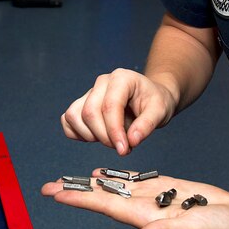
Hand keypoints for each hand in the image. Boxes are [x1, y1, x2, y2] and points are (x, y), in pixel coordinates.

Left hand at [41, 171, 228, 228]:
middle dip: (76, 191)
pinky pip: (134, 182)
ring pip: (116, 188)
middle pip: (103, 197)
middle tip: (48, 186)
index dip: (80, 199)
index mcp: (146, 217)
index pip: (106, 206)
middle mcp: (144, 209)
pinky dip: (117, 175)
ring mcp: (154, 199)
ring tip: (68, 179)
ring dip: (92, 183)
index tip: (56, 194)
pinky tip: (103, 171)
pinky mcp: (166, 188)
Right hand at [60, 69, 176, 155]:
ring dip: (90, 135)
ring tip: (110, 140)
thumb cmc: (154, 101)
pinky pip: (68, 120)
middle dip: (104, 136)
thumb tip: (131, 140)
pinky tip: (96, 137)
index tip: (123, 149)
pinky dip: (77, 133)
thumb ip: (147, 125)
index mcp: (121, 79)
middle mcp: (102, 83)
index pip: (109, 106)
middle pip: (89, 112)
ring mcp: (89, 93)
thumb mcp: (160, 112)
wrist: (150, 98)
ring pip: (74, 116)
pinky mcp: (81, 104)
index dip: (114, 131)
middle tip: (122, 147)